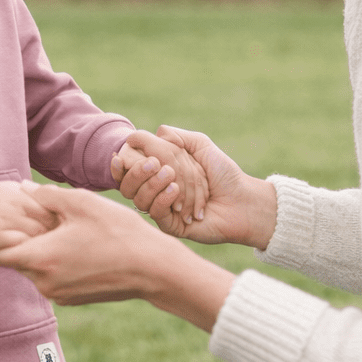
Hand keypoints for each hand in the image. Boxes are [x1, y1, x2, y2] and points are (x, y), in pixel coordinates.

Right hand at [0, 180, 58, 250]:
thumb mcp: (15, 190)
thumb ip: (36, 196)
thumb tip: (62, 201)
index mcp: (22, 195)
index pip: (50, 210)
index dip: (60, 222)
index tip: (64, 231)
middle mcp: (14, 206)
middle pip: (45, 224)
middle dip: (54, 236)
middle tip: (58, 245)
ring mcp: (4, 221)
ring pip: (33, 237)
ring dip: (42, 246)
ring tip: (45, 251)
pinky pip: (17, 248)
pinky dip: (26, 251)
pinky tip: (28, 254)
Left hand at [0, 182, 162, 303]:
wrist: (153, 268)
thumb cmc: (118, 231)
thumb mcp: (82, 203)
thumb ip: (45, 195)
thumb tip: (23, 188)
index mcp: (41, 259)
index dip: (3, 236)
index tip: (19, 221)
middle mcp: (44, 283)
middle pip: (16, 262)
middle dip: (25, 242)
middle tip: (48, 222)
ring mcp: (58, 294)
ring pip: (35, 271)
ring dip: (43, 253)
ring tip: (68, 233)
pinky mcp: (72, 300)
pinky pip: (52, 280)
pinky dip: (57, 265)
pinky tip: (80, 249)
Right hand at [114, 126, 276, 247]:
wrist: (242, 200)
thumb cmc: (223, 173)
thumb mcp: (199, 144)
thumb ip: (172, 135)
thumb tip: (146, 136)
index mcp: (157, 173)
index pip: (127, 170)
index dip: (119, 165)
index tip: (120, 156)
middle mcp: (155, 192)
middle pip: (127, 185)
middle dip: (136, 172)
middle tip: (154, 163)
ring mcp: (161, 209)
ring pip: (138, 198)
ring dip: (152, 184)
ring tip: (172, 174)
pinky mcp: (170, 225)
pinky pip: (154, 212)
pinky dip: (163, 198)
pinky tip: (176, 190)